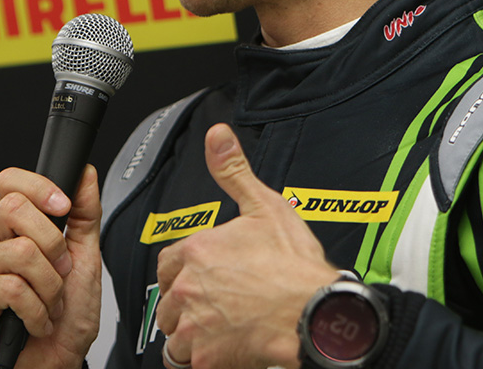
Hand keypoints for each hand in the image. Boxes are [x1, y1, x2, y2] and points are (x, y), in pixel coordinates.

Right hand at [0, 165, 102, 368]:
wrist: (56, 364)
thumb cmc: (66, 317)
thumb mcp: (86, 257)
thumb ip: (85, 213)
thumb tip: (84, 173)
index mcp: (12, 229)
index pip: (10, 183)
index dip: (39, 187)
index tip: (64, 208)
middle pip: (14, 208)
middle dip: (53, 244)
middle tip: (62, 272)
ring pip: (20, 251)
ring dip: (50, 286)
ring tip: (50, 305)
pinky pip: (12, 287)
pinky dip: (37, 310)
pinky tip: (36, 322)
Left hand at [156, 125, 340, 368]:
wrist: (315, 312)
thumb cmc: (294, 267)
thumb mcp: (265, 206)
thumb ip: (233, 171)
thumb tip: (217, 137)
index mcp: (198, 251)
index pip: (169, 263)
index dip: (184, 269)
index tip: (200, 276)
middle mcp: (189, 287)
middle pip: (167, 299)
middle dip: (184, 303)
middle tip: (213, 304)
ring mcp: (195, 325)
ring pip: (172, 333)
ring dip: (188, 333)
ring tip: (216, 328)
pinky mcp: (206, 357)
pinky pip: (186, 363)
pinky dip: (200, 358)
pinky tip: (222, 348)